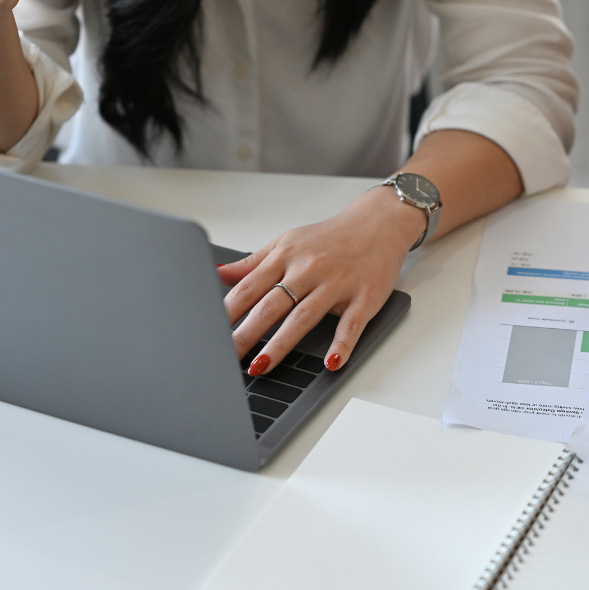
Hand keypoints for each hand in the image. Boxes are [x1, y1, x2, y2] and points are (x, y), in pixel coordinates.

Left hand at [219, 187, 424, 375]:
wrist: (379, 223)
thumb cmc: (331, 237)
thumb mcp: (288, 243)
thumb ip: (253, 263)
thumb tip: (219, 273)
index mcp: (286, 256)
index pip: (250, 287)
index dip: (228, 311)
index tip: (209, 331)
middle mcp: (309, 269)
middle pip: (271, 304)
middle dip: (247, 332)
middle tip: (226, 357)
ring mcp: (337, 284)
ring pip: (304, 316)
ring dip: (281, 343)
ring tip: (261, 366)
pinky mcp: (364, 297)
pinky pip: (351, 324)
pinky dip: (342, 344)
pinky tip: (331, 362)